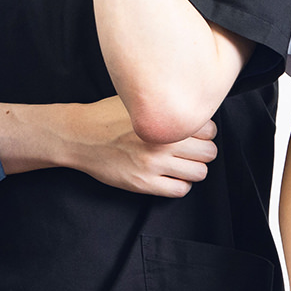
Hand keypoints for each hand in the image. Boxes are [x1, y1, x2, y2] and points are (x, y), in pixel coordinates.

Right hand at [72, 97, 214, 196]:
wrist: (80, 136)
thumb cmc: (107, 116)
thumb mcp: (137, 100)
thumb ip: (165, 106)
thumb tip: (192, 107)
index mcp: (162, 120)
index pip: (209, 129)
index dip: (204, 131)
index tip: (195, 133)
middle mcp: (161, 143)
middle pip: (209, 152)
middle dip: (203, 151)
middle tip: (190, 149)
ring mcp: (153, 165)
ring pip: (199, 173)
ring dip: (194, 169)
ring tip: (181, 164)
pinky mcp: (144, 183)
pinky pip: (180, 190)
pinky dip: (180, 184)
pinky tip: (170, 176)